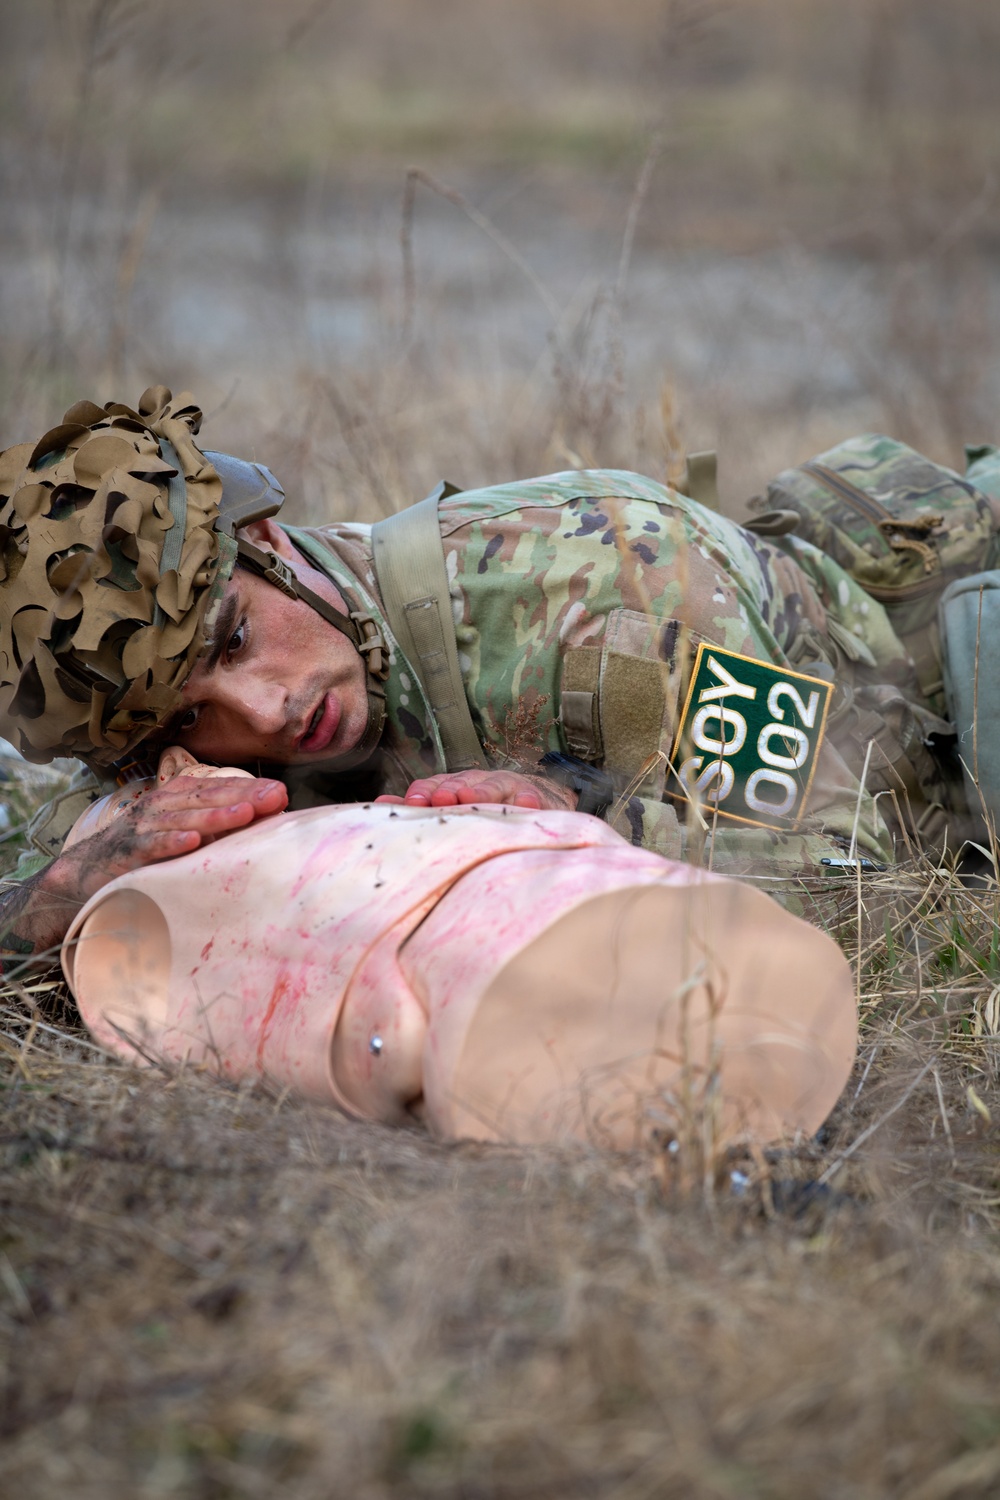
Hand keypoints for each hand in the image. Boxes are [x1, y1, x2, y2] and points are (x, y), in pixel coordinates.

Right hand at [50, 774, 288, 905]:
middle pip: (207, 798)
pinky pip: (152, 845)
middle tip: (274, 798)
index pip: (220, 788)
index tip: (281, 793)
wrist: (88, 871)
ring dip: (216, 816)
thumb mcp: (185, 832)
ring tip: (244, 814)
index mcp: (179, 796)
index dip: (251, 789)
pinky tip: (191, 841)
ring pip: (185, 818)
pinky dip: (171, 842)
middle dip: (243, 797)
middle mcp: (163, 805)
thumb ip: (220, 825)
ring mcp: (144, 826)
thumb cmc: (148, 851)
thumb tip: (268, 817)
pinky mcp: (128, 852)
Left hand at [375, 768, 576, 811]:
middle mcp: (480, 782)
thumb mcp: (453, 808)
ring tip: (471, 798)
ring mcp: (510, 788)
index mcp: (457, 785)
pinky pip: (534, 800)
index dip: (425, 792)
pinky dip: (530, 802)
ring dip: (483, 792)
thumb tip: (379, 805)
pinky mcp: (538, 799)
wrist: (535, 798)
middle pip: (463, 783)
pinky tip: (527, 805)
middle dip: (450, 790)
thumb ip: (420, 807)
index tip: (412, 801)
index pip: (436, 785)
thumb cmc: (485, 808)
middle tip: (440, 800)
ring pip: (495, 786)